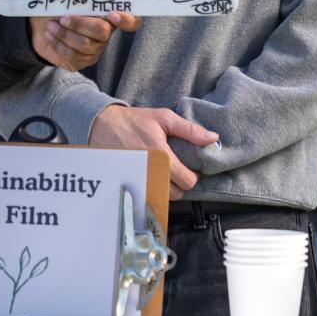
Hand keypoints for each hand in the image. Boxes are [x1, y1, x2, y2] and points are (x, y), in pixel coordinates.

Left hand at [28, 12, 141, 70]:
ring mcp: (95, 49)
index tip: (112, 15)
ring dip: (64, 34)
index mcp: (109, 15)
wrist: (40, 25)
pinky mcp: (81, 61)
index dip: (127, 20)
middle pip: (103, 32)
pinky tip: (50, 35)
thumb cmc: (58, 8)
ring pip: (85, 45)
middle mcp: (106, 34)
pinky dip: (57, 43)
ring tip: (51, 26)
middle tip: (63, 18)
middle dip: (79, 24)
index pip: (132, 21)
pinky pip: (72, 56)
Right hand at [89, 105, 217, 200]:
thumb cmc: (134, 120)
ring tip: (164, 174)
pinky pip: (147, 196)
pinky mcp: (128, 183)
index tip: (188, 167)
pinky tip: (151, 178)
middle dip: (180, 184)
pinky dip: (152, 190)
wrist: (102, 125)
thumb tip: (213, 138)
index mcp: (162, 155)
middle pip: (177, 194)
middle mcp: (150, 171)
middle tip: (177, 170)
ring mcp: (138, 179)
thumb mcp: (164, 118)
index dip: (192, 175)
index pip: (188, 181)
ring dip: (167, 188)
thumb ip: (190, 130)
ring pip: (162, 197)